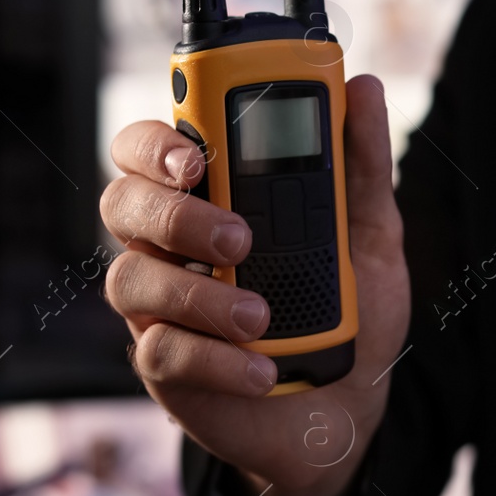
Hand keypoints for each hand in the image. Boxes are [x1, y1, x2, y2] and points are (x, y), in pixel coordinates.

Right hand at [100, 75, 410, 495]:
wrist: (349, 406)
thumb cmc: (348, 307)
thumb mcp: (372, 236)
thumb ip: (361, 167)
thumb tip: (364, 89)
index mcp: (213, 195)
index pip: (153, 146)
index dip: (157, 143)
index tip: (196, 157)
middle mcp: (171, 242)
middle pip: (122, 202)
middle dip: (173, 215)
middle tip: (238, 238)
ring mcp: (161, 304)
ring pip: (132, 280)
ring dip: (196, 296)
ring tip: (260, 319)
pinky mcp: (164, 365)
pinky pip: (161, 352)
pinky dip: (215, 361)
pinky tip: (260, 369)